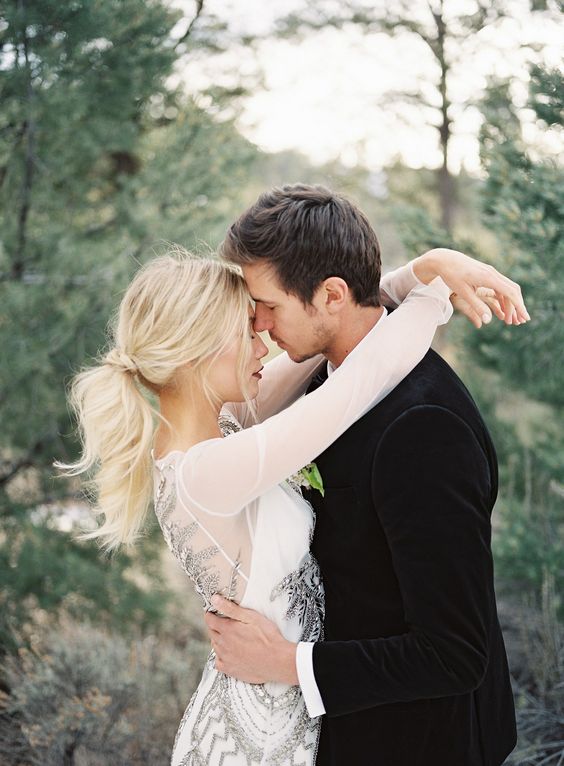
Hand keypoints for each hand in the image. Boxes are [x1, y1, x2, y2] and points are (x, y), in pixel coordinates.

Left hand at [203, 594, 298, 684]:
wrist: (277, 661)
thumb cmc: (268, 637)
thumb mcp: (251, 617)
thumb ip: (231, 608)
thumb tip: (214, 599)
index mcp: (227, 630)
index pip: (210, 620)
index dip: (211, 614)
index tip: (214, 612)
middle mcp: (223, 645)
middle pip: (212, 632)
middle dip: (215, 626)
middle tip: (225, 623)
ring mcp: (226, 658)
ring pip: (215, 646)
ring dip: (219, 640)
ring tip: (231, 637)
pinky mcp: (230, 670)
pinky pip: (218, 661)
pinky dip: (221, 656)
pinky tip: (230, 653)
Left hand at [413, 248, 529, 328]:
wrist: (444, 259)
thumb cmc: (452, 276)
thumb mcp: (463, 293)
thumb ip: (476, 307)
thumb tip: (488, 321)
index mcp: (488, 278)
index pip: (510, 293)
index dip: (519, 306)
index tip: (525, 318)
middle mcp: (493, 273)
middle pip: (512, 291)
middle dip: (517, 307)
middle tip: (520, 322)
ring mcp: (490, 272)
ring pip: (507, 289)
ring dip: (510, 304)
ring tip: (510, 320)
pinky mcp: (486, 274)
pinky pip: (499, 287)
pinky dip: (502, 299)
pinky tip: (502, 310)